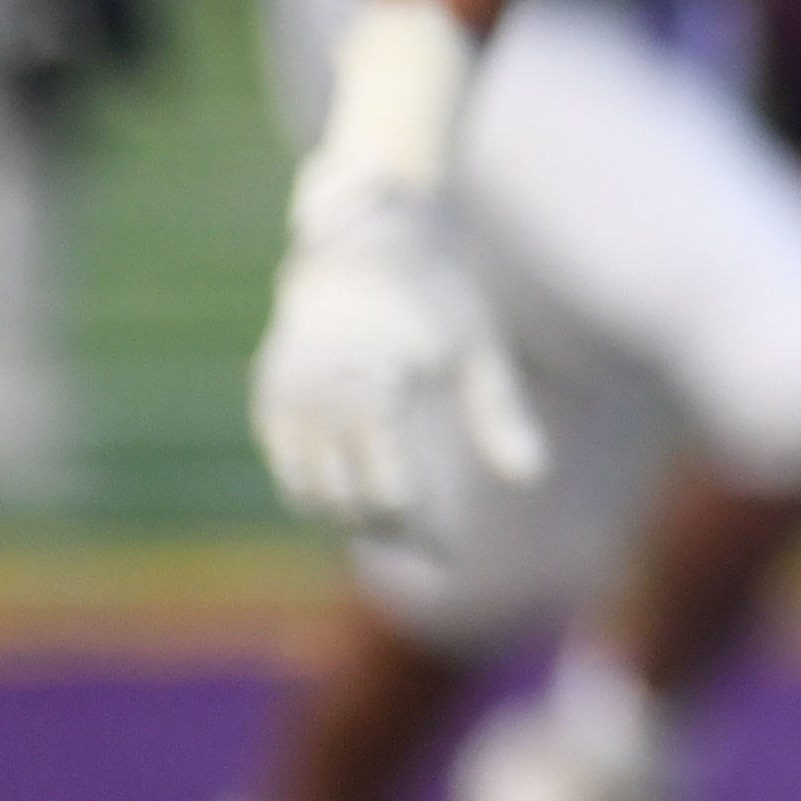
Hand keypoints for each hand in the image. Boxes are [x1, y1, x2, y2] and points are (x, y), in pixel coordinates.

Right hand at [251, 160, 545, 539]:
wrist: (364, 241)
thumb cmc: (434, 294)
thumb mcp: (477, 348)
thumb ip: (500, 415)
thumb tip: (533, 479)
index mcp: (367, 392)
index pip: (392, 494)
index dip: (424, 534)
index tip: (452, 559)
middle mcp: (314, 403)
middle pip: (349, 504)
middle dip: (392, 533)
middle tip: (434, 548)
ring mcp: (282, 403)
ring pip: (310, 496)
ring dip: (353, 520)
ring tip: (406, 526)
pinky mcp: (267, 400)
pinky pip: (290, 470)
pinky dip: (321, 493)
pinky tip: (365, 496)